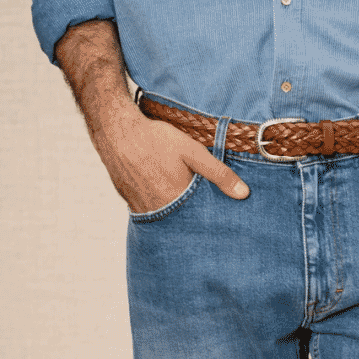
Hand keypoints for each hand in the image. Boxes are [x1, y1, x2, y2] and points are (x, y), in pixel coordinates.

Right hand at [94, 104, 249, 212]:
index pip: (201, 222)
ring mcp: (143, 210)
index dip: (211, 222)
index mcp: (177, 202)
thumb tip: (243, 194)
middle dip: (194, 223)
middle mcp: (160, 211)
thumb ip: (218, 174)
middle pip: (184, 224)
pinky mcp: (132, 204)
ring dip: (177, 219)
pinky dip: (161, 212)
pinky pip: (152, 214)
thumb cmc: (155, 139)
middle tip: (204, 222)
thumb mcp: (192, 152)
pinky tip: (165, 201)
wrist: (115, 131)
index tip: (222, 227)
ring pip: (167, 221)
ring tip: (186, 212)